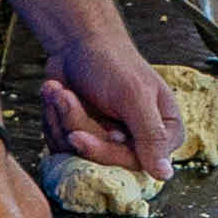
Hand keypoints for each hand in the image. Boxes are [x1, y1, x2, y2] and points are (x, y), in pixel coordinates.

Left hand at [38, 23, 181, 177]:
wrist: (78, 43)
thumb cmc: (113, 62)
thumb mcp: (134, 96)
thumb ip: (151, 135)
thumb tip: (165, 175)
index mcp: (164, 134)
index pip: (133, 163)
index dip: (103, 151)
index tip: (76, 135)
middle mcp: (138, 143)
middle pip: (101, 160)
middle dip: (75, 125)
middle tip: (62, 95)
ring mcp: (108, 143)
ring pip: (77, 154)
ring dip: (61, 118)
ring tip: (58, 89)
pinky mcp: (83, 140)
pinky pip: (61, 148)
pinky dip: (52, 120)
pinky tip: (56, 95)